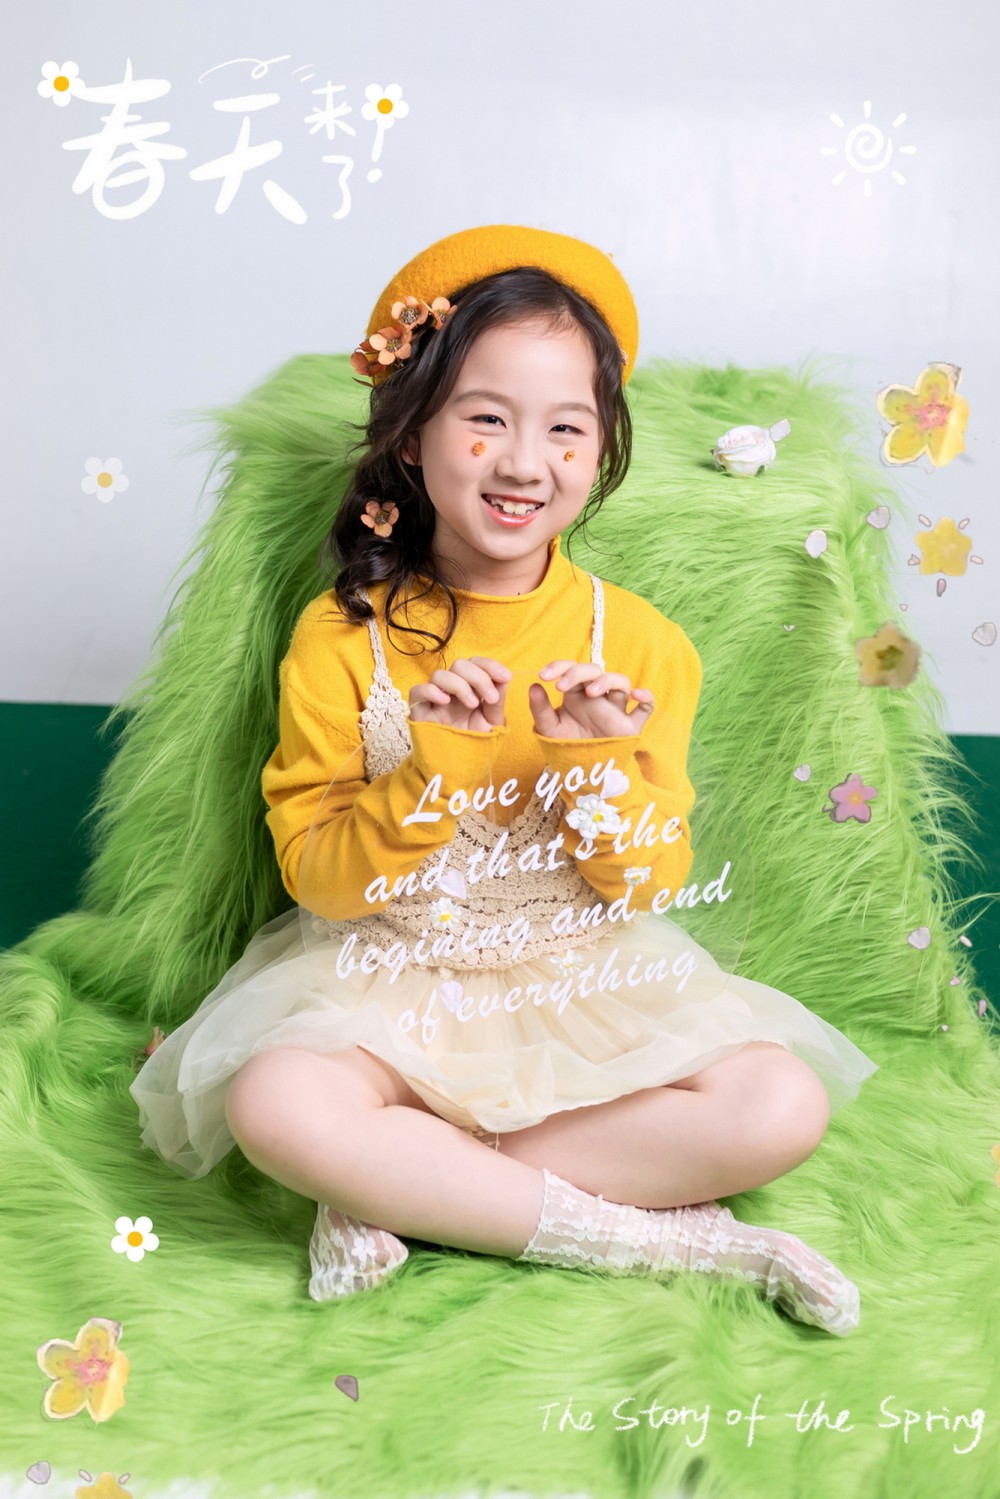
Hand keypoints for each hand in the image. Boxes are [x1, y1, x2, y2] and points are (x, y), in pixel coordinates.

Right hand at [408, 656, 512, 733]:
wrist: (457, 768)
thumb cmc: (473, 743)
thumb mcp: (492, 722)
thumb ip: (497, 699)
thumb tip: (504, 677)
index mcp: (469, 687)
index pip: (476, 663)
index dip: (490, 665)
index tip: (506, 676)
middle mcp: (451, 689)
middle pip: (459, 664)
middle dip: (479, 677)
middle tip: (490, 697)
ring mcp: (434, 698)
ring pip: (440, 674)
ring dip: (460, 685)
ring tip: (472, 704)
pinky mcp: (418, 710)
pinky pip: (417, 691)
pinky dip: (432, 691)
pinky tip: (446, 702)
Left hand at [529, 660, 654, 738]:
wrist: (580, 770)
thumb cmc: (566, 745)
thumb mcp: (548, 728)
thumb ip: (540, 709)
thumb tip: (534, 686)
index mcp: (577, 692)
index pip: (572, 668)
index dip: (560, 666)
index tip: (544, 676)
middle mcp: (598, 696)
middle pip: (595, 670)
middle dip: (577, 673)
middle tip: (560, 686)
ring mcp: (615, 709)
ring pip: (621, 682)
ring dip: (606, 681)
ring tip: (590, 693)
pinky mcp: (630, 726)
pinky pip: (646, 708)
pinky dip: (646, 698)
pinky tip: (637, 695)